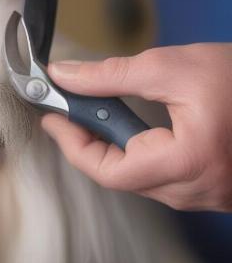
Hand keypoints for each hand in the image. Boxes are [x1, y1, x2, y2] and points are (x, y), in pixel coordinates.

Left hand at [41, 44, 231, 211]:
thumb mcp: (177, 67)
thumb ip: (114, 75)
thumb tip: (65, 76)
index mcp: (185, 164)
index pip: (105, 170)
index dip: (71, 144)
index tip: (51, 118)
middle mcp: (193, 191)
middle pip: (119, 176)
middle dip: (87, 144)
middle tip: (68, 114)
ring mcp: (205, 195)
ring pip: (139, 179)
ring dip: (112, 149)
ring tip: (97, 116)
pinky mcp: (212, 189)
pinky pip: (162, 178)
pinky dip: (139, 155)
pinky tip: (134, 131)